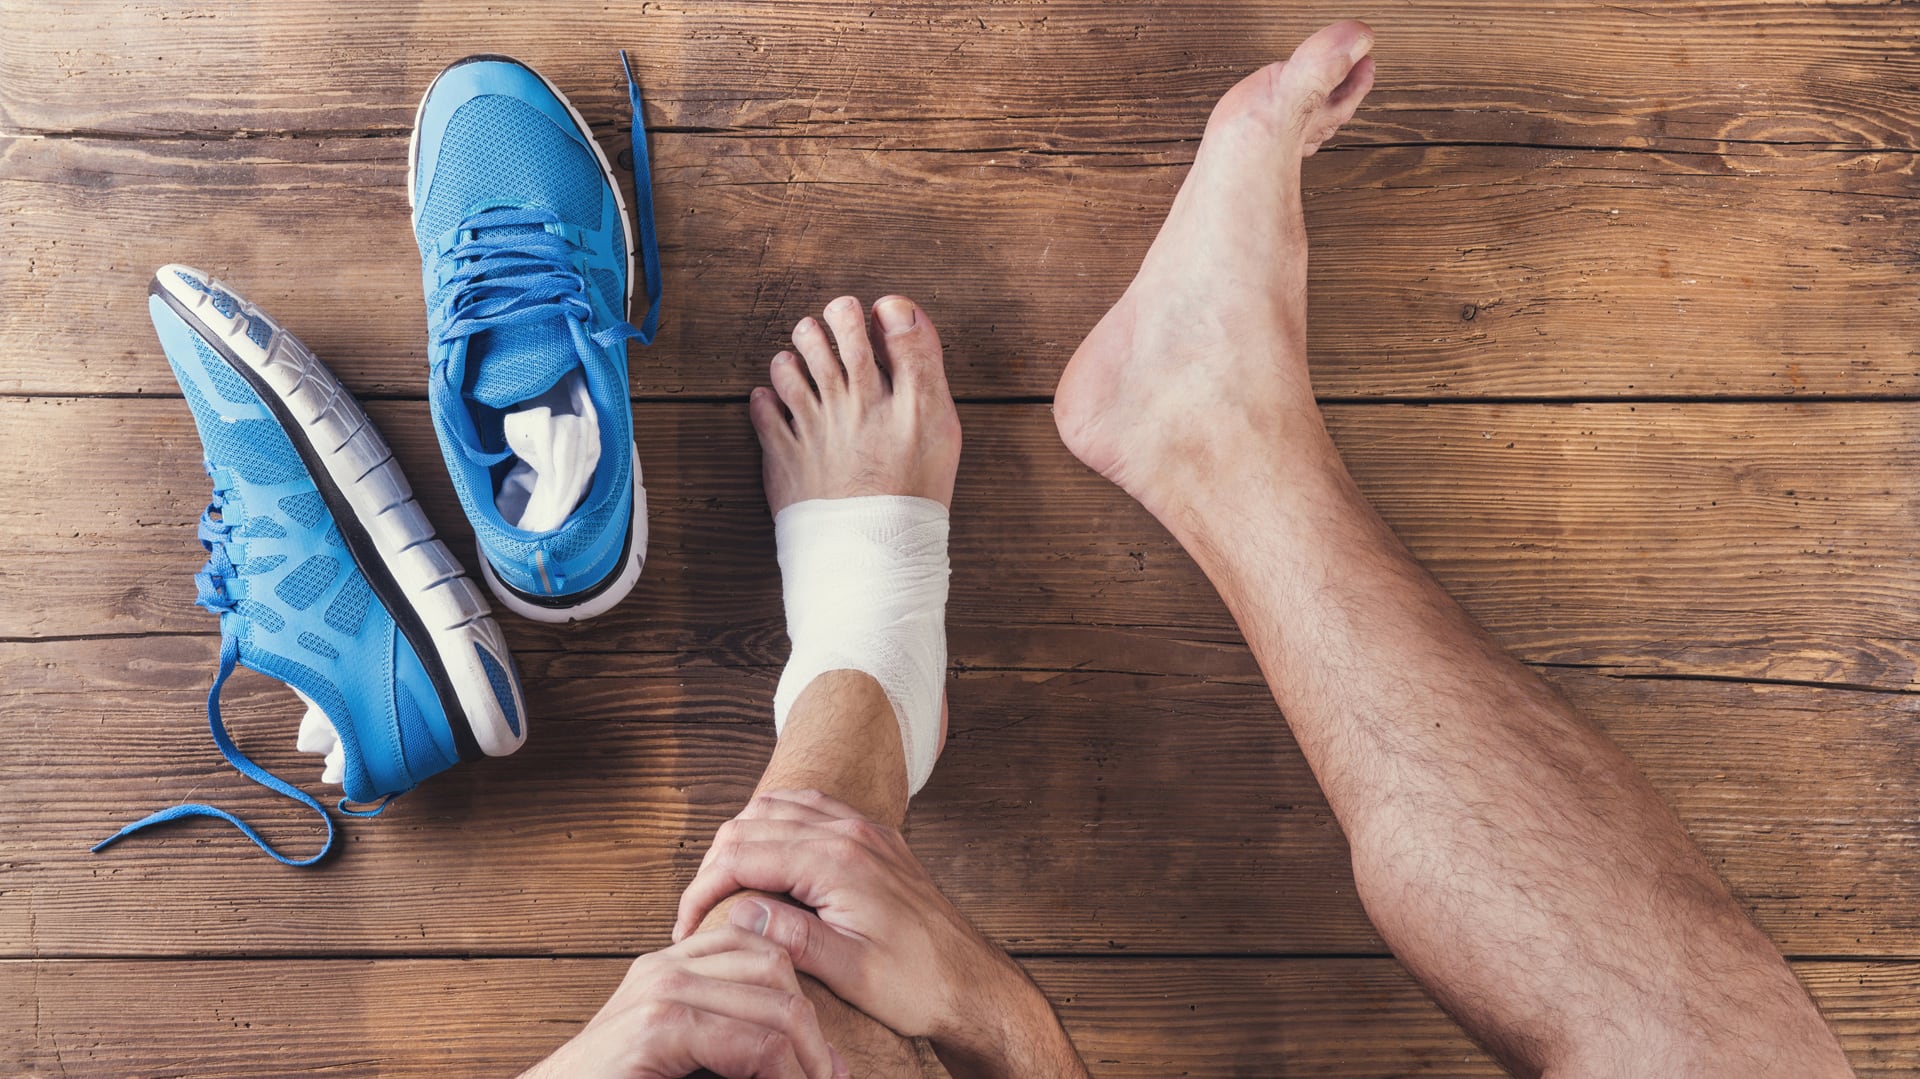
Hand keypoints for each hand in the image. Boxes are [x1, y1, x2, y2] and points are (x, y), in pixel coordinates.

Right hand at [520, 926, 847, 1078]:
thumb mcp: (688, 1058)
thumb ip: (731, 1041)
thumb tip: (818, 1057)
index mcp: (671, 966)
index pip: (761, 949)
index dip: (803, 1000)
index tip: (825, 1059)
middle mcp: (665, 967)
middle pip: (776, 967)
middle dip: (812, 1028)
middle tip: (830, 1077)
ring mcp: (660, 992)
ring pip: (775, 1004)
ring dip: (808, 1056)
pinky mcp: (658, 1028)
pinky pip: (752, 1042)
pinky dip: (784, 1074)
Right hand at [672, 790, 1084, 1077]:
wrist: (971, 983)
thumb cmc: (917, 985)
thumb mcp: (850, 972)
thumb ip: (794, 937)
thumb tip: (738, 911)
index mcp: (839, 863)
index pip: (743, 854)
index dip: (702, 888)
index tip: (685, 926)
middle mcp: (851, 833)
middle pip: (752, 823)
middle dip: (715, 864)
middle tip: (698, 912)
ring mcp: (865, 831)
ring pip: (778, 808)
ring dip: (742, 840)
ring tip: (725, 887)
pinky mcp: (874, 839)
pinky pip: (811, 810)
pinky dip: (776, 825)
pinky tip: (768, 858)